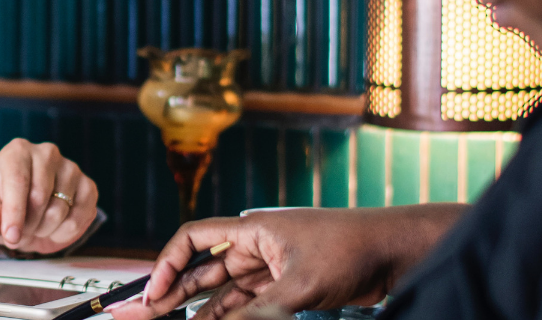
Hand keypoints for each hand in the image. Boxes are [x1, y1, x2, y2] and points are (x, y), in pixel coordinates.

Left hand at [0, 138, 98, 254]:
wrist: (29, 212)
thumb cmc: (5, 208)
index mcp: (17, 152)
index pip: (18, 181)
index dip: (14, 212)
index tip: (10, 236)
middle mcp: (46, 153)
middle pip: (39, 197)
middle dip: (28, 225)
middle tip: (20, 232)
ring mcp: (71, 168)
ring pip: (59, 210)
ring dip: (44, 230)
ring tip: (36, 226)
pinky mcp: (89, 186)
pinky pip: (79, 218)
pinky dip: (64, 233)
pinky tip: (54, 228)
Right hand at [109, 204, 466, 319]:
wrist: (397, 253)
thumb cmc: (352, 251)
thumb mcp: (299, 287)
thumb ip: (257, 314)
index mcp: (252, 230)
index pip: (193, 239)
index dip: (166, 265)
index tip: (153, 293)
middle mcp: (256, 247)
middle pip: (201, 269)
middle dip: (172, 292)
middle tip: (144, 314)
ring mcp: (271, 269)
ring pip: (222, 292)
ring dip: (198, 309)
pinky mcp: (288, 288)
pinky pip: (247, 305)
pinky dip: (227, 316)